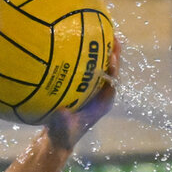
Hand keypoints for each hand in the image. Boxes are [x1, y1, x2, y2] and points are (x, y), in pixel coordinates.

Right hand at [44, 36, 120, 151]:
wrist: (57, 138)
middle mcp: (100, 95)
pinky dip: (85, 58)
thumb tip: (61, 112)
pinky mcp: (83, 87)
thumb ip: (62, 121)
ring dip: (101, 52)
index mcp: (102, 104)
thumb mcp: (61, 128)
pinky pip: (87, 70)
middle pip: (111, 71)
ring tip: (101, 32)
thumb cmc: (62, 135)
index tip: (112, 56)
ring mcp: (92, 90)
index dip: (114, 69)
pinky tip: (76, 44)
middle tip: (113, 35)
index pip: (113, 82)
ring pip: (101, 68)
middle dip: (113, 54)